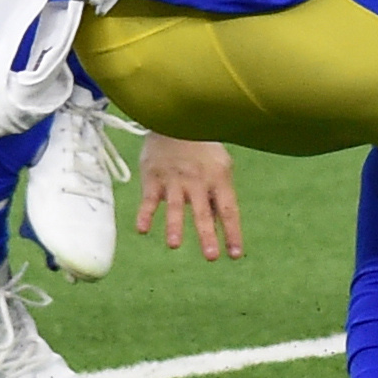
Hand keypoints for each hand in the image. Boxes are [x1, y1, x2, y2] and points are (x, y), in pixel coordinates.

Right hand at [136, 133, 244, 259]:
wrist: (176, 120)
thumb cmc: (202, 150)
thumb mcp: (219, 168)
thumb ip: (219, 197)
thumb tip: (224, 226)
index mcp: (219, 179)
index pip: (229, 210)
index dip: (232, 233)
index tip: (235, 255)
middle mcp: (198, 182)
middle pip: (203, 212)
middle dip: (207, 235)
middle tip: (211, 257)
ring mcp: (174, 180)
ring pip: (175, 206)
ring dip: (174, 226)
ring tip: (174, 245)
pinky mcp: (153, 179)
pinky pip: (148, 199)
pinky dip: (144, 214)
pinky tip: (141, 230)